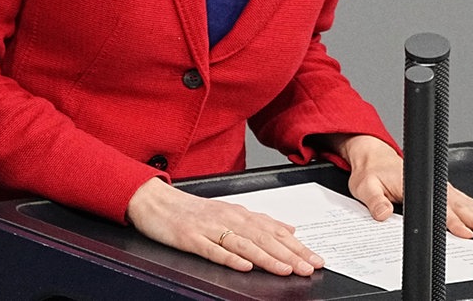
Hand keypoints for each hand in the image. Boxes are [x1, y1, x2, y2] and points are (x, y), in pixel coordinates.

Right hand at [126, 177, 323, 275]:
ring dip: (267, 258)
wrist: (157, 202)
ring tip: (286, 269)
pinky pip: (213, 250)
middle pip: (265, 239)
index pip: (275, 231)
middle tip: (310, 268)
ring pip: (244, 244)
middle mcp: (230, 218)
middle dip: (290, 255)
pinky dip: (230, 258)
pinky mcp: (192, 238)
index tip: (316, 260)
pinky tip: (244, 267)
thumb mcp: (231, 212)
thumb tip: (289, 229)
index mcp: (241, 214)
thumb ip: (260, 222)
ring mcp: (210, 228)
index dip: (297, 246)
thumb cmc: (193, 211)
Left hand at [326, 134, 472, 239]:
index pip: (438, 207)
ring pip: (469, 204)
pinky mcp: (446, 191)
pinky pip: (468, 202)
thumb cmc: (372, 173)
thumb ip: (375, 201)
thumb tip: (382, 213)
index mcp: (416, 185)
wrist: (375, 157)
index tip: (466, 233)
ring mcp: (442, 188)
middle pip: (461, 207)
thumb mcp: (366, 187)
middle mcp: (434, 186)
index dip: (453, 222)